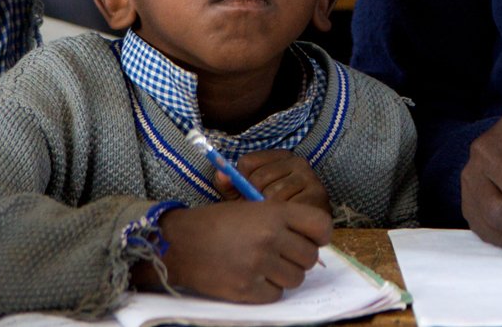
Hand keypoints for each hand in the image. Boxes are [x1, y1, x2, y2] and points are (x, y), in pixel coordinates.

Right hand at [148, 201, 331, 301]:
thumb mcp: (253, 207)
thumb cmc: (218, 223)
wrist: (179, 243)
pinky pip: (276, 295)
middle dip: (299, 258)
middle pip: (310, 257)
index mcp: (275, 213)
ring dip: (284, 275)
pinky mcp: (246, 288)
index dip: (320, 235)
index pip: (321, 225)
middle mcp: (270, 237)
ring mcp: (259, 264)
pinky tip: (252, 278)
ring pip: (296, 278)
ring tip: (264, 267)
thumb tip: (315, 241)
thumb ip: (284, 221)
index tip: (312, 240)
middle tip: (280, 255)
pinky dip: (268, 290)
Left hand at [212, 149, 332, 213]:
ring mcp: (310, 178)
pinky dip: (282, 219)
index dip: (241, 182)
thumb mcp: (247, 195)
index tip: (247, 194)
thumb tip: (220, 174)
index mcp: (280, 156)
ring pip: (272, 195)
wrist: (302, 230)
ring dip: (268, 211)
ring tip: (273, 218)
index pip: (247, 163)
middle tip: (259, 211)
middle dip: (254, 199)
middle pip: (258, 179)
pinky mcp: (318, 197)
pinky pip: (289, 208)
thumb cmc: (270, 210)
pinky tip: (285, 222)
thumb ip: (230, 186)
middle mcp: (298, 161)